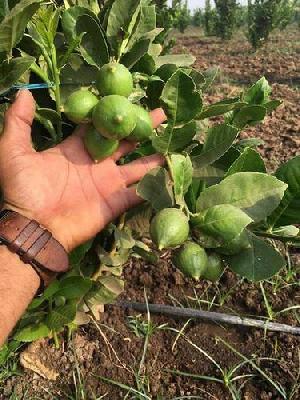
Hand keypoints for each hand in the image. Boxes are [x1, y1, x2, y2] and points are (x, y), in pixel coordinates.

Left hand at [0, 90, 165, 251]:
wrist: (35, 227)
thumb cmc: (23, 190)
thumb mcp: (14, 150)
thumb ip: (19, 121)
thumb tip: (25, 91)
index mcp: (76, 149)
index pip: (99, 126)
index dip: (113, 112)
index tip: (129, 97)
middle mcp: (96, 164)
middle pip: (124, 142)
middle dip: (141, 128)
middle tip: (161, 114)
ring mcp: (108, 184)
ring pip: (137, 166)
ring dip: (154, 156)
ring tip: (174, 142)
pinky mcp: (115, 202)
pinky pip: (139, 193)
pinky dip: (155, 186)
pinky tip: (173, 173)